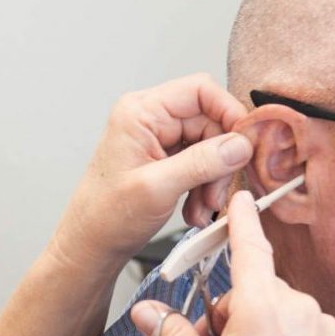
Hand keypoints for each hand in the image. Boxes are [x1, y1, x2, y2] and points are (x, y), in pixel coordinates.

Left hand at [49, 73, 252, 273]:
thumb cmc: (106, 217)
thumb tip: (241, 144)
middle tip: (217, 196)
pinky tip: (194, 211)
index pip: (200, 91)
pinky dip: (202, 189)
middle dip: (219, 162)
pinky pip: (198, 165)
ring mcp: (155, 140)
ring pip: (208, 147)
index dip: (228, 114)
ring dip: (212, 181)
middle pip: (209, 122)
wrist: (90, 245)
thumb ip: (201, 163)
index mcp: (140, 113)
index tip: (245, 146)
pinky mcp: (162, 161)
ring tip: (202, 210)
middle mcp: (148, 120)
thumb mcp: (157, 188)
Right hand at [130, 191, 334, 335]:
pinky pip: (297, 327)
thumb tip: (146, 311)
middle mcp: (297, 310)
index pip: (249, 247)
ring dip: (253, 327)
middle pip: (251, 289)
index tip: (241, 199)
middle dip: (227, 311)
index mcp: (260, 308)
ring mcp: (320, 329)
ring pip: (274, 309)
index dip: (241, 220)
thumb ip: (169, 333)